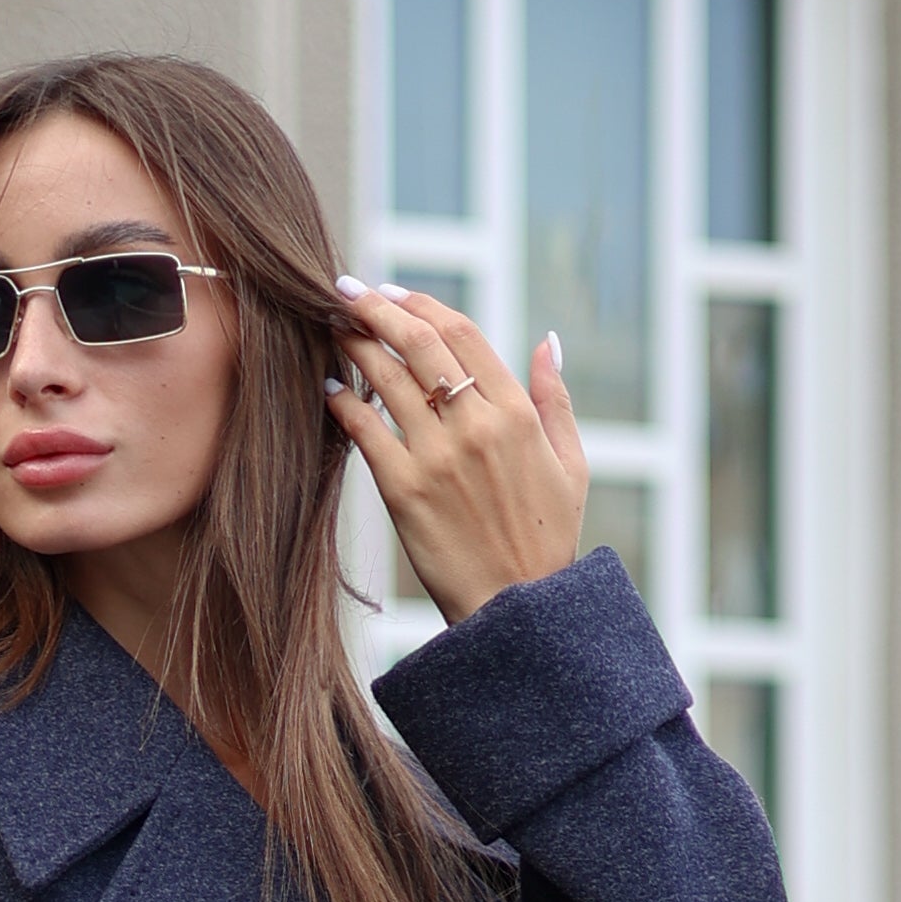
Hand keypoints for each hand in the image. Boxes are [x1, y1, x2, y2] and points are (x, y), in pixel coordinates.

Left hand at [325, 288, 589, 627]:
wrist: (519, 612)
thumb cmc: (547, 540)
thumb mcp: (571, 465)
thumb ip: (556, 399)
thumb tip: (547, 340)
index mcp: (518, 414)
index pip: (462, 334)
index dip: (422, 305)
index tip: (393, 292)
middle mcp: (477, 426)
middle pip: (420, 343)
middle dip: (377, 307)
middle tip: (346, 289)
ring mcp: (438, 457)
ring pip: (388, 379)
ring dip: (355, 344)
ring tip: (332, 326)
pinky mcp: (404, 492)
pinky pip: (365, 431)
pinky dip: (343, 401)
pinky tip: (329, 387)